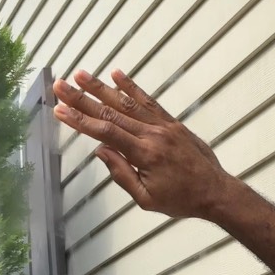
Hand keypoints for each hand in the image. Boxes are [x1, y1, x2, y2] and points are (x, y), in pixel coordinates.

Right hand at [53, 68, 229, 220]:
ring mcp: (163, 124)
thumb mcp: (146, 199)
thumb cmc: (180, 200)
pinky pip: (149, 101)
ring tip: (82, 74)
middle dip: (83, 98)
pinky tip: (117, 75)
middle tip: (61, 85)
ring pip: (128, 102)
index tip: (60, 110)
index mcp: (144, 154)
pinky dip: (132, 87)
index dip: (80, 120)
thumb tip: (100, 151)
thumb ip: (122, 174)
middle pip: (111, 112)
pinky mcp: (171, 121)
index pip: (106, 132)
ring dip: (102, 87)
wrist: (215, 191)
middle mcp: (152, 134)